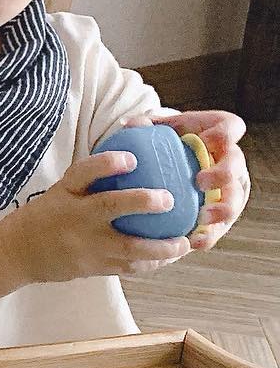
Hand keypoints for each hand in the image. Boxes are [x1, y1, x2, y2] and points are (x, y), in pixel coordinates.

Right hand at [0, 151, 191, 285]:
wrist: (18, 252)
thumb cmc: (48, 215)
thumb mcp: (62, 191)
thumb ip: (94, 177)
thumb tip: (137, 151)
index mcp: (65, 193)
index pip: (83, 172)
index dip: (106, 164)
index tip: (131, 157)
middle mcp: (74, 218)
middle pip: (108, 207)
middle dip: (141, 202)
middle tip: (169, 199)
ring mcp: (83, 246)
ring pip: (127, 247)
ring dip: (160, 247)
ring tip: (184, 242)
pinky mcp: (91, 268)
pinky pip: (127, 267)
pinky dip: (151, 264)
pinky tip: (169, 257)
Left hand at [123, 110, 249, 250]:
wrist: (160, 171)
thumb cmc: (157, 146)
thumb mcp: (152, 133)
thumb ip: (144, 127)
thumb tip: (130, 126)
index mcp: (217, 135)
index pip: (231, 127)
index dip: (224, 133)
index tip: (205, 141)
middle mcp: (228, 161)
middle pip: (237, 165)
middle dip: (224, 173)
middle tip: (201, 182)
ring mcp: (228, 189)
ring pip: (235, 199)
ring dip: (223, 209)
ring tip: (203, 217)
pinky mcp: (220, 214)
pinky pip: (220, 227)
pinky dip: (208, 235)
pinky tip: (193, 241)